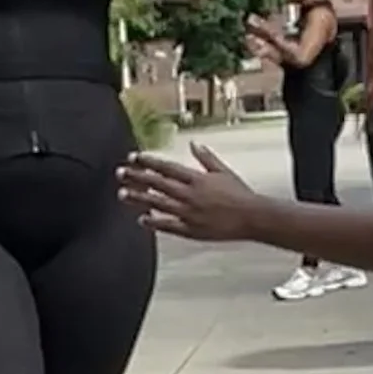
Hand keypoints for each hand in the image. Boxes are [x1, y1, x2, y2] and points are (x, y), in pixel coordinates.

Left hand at [119, 144, 265, 244]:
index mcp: (196, 179)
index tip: (134, 157)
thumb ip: (205, 158)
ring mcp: (188, 213)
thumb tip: (194, 143)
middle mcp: (189, 195)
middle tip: (120, 172)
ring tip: (122, 193)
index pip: (167, 167)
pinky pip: (169, 226)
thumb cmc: (239, 194)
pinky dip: (155, 222)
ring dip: (139, 198)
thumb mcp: (223, 171)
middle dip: (137, 177)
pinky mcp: (191, 229)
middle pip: (157, 184)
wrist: (252, 217)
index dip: (148, 162)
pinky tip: (142, 219)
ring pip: (158, 204)